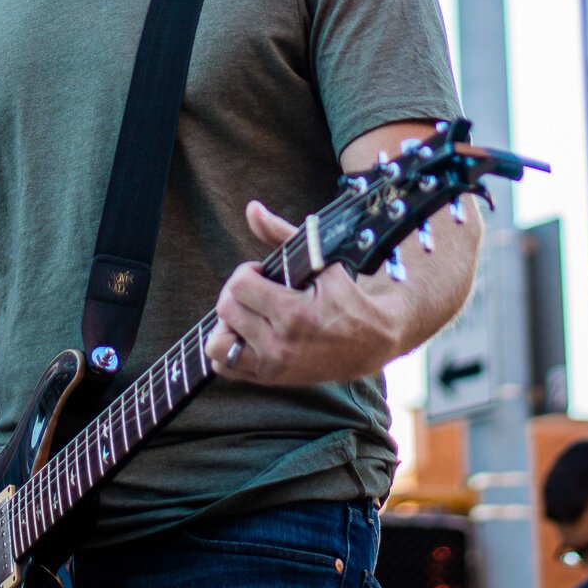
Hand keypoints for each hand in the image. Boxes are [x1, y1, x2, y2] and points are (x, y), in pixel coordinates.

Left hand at [204, 199, 395, 388]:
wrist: (370, 343)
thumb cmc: (345, 296)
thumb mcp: (320, 261)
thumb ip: (281, 233)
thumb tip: (251, 208)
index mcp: (293, 313)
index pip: (240, 285)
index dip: (247, 272)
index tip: (263, 272)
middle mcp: (280, 344)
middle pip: (226, 310)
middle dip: (236, 292)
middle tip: (256, 290)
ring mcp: (274, 366)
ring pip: (217, 344)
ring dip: (226, 324)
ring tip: (247, 314)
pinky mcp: (270, 379)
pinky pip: (224, 367)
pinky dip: (227, 349)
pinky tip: (246, 333)